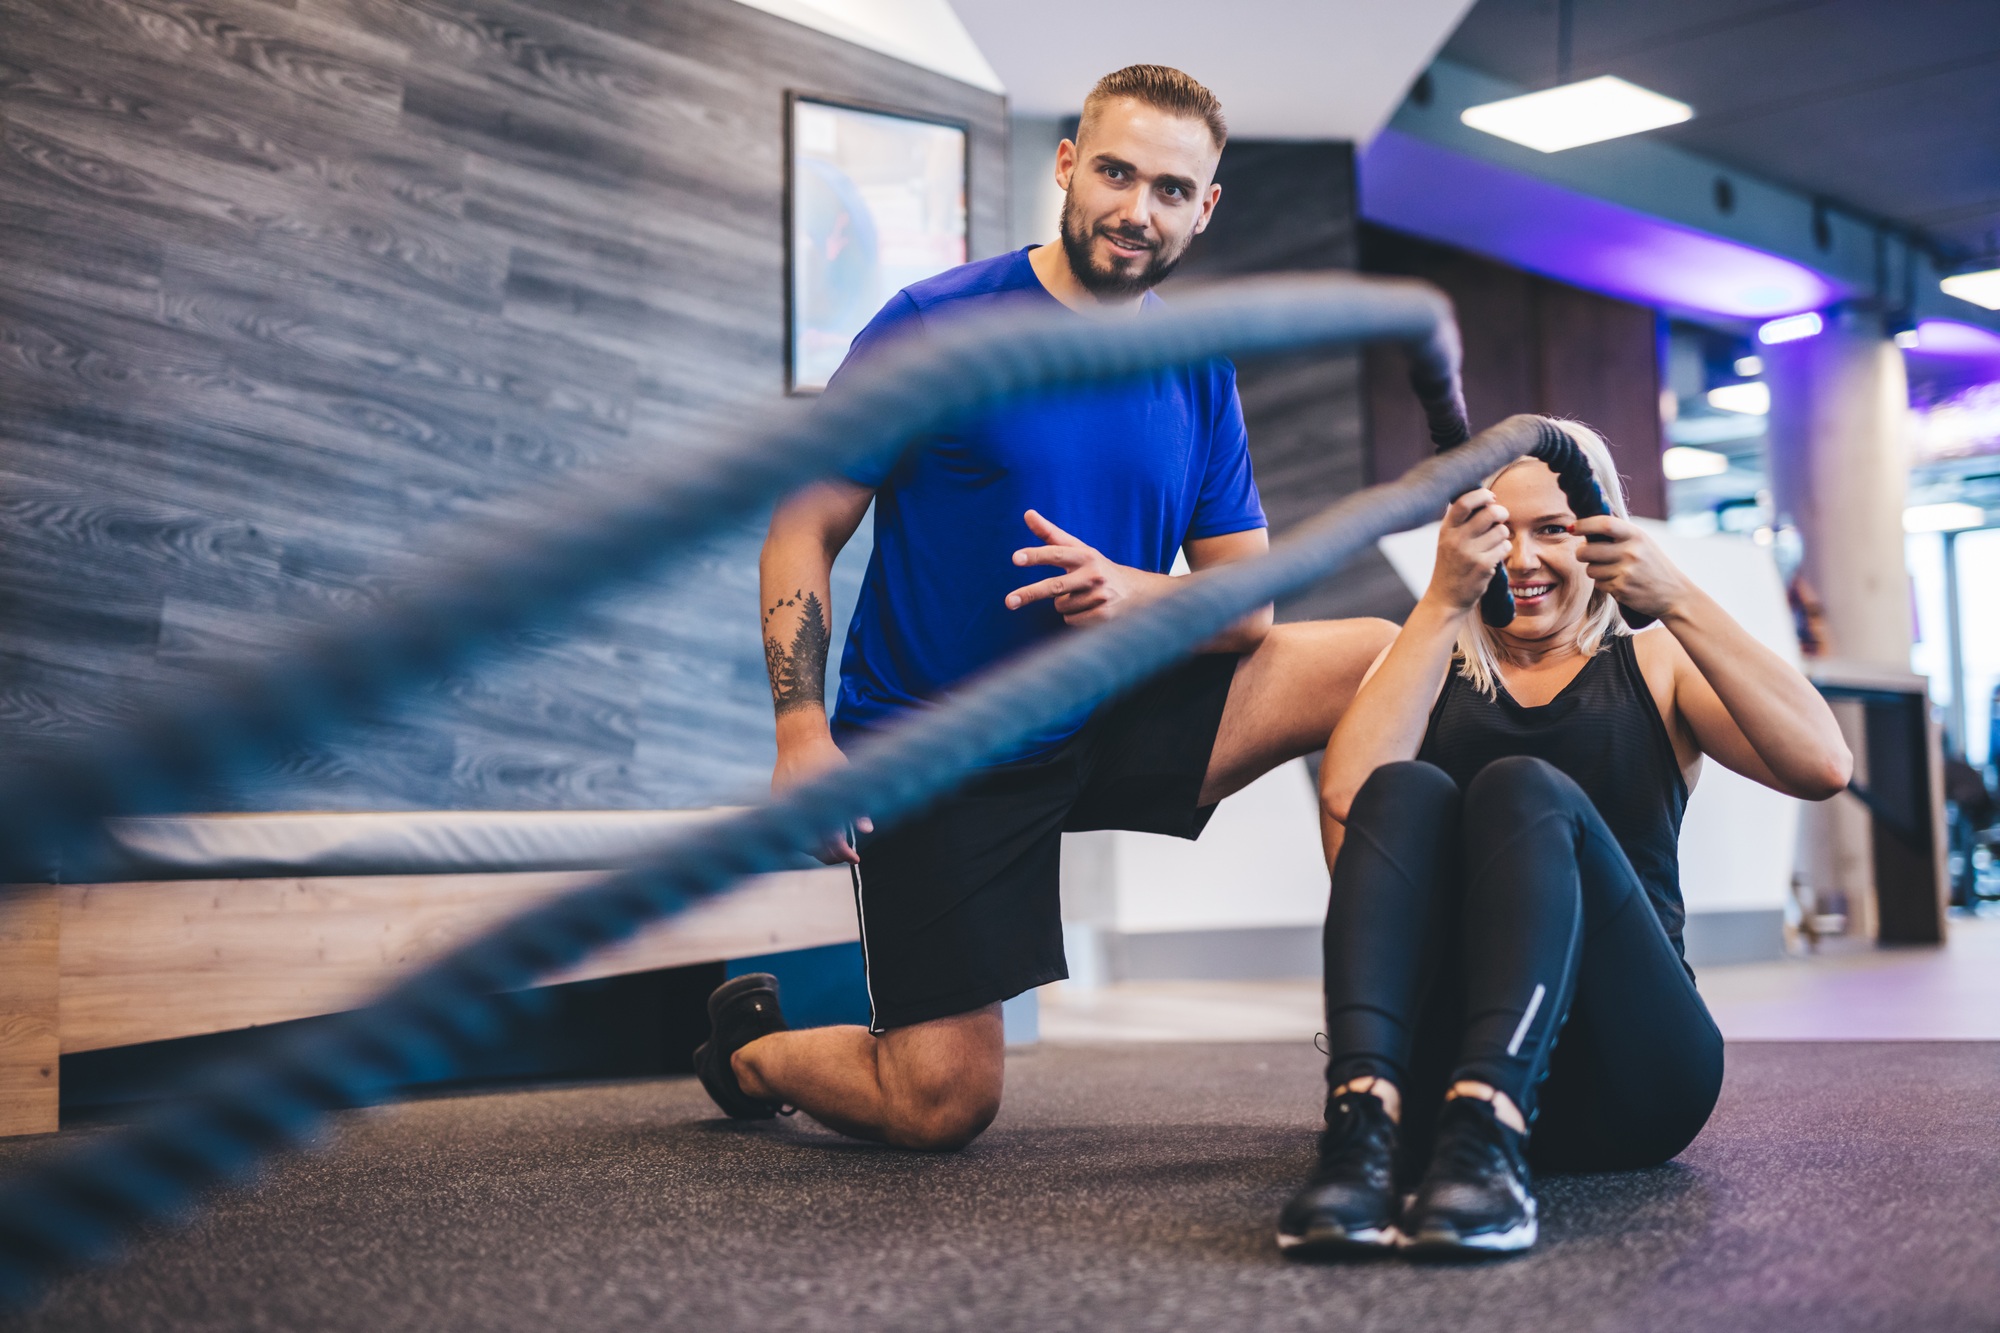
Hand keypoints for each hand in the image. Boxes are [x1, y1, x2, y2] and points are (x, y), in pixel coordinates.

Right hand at [773, 728, 871, 864]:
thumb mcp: (846, 777)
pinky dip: (804, 835)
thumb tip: (867, 829)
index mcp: (817, 805)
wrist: (799, 740)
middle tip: (847, 856)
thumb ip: (856, 805)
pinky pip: (789, 828)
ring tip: (834, 847)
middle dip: (831, 856)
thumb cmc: (826, 757)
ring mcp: (785, 807)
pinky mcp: (777, 803)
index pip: (831, 840)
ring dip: (818, 848)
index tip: (855, 858)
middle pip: (813, 848)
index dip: (844, 853)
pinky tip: (818, 834)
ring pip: (800, 841)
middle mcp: (799, 809)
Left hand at [1005, 509, 1166, 626]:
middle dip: (1029, 594)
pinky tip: (1089, 609)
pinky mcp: (1103, 615)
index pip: (1056, 553)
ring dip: (1065, 604)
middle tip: (1008, 601)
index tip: (1015, 558)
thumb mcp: (1077, 548)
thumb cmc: (1095, 567)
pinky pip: (1070, 620)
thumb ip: (1050, 534)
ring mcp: (1100, 595)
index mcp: (1085, 555)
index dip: (1036, 555)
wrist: (1135, 591)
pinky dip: (1074, 617)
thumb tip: (1027, 512)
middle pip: (1054, 586)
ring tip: (1082, 597)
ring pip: (1061, 606)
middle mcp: (1093, 574)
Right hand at [1423, 490, 1510, 612]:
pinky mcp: (1482, 566)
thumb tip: (1489, 499)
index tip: (1490, 497)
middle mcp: (1456, 539)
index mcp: (1446, 529)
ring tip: (1493, 543)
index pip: (1464, 502)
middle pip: (1490, 512)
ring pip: (1502, 530)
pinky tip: (1494, 557)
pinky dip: (1503, 550)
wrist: (1446, 598)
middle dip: (1501, 513)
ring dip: (1503, 535)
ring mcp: (1469, 553)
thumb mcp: (1448, 540)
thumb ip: (1463, 521)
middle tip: (1501, 519)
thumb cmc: (1451, 565)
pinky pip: (1505, 547)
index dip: (1482, 495)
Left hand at [1572, 516, 1692, 619]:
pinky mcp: (1622, 589)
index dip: (1584, 524)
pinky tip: (1619, 583)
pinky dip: (1604, 584)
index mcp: (1636, 535)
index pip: (1604, 523)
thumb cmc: (1653, 565)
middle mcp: (1631, 552)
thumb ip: (1619, 534)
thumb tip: (1585, 524)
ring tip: (1612, 571)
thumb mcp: (1642, 543)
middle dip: (1581, 554)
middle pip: (1587, 550)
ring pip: (1590, 570)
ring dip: (1595, 571)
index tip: (1572, 528)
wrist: (1674, 595)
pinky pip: (1599, 585)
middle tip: (1586, 555)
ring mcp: (1626, 572)